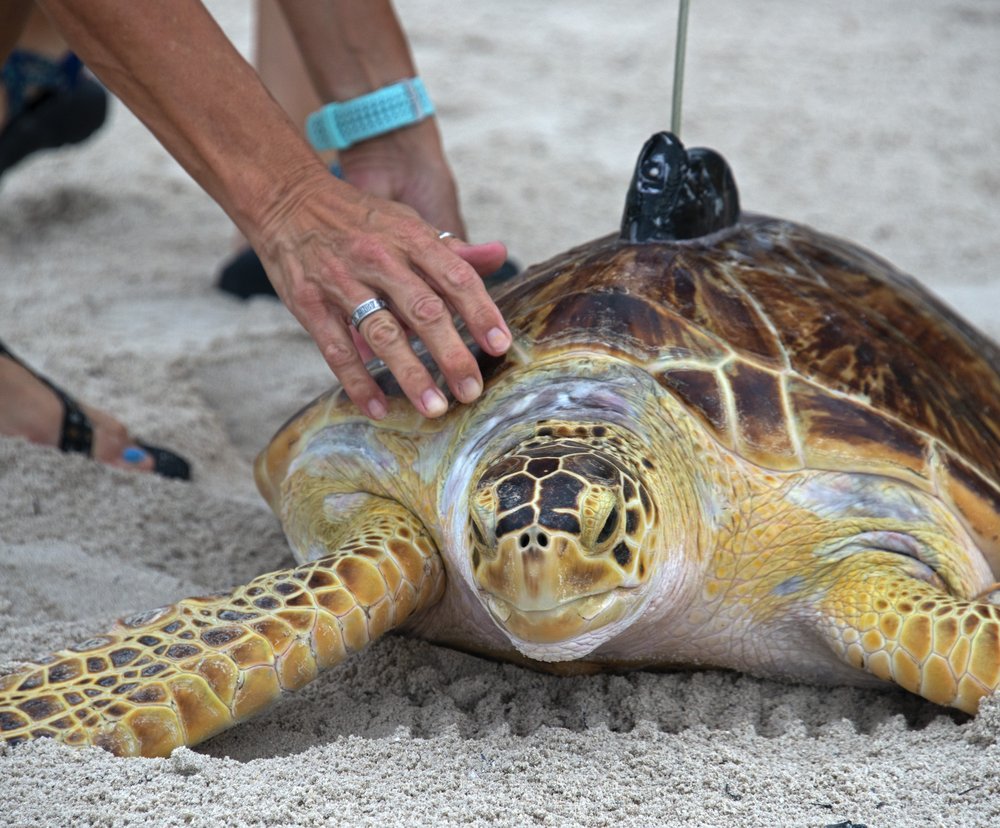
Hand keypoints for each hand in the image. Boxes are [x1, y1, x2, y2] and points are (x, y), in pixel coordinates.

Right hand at [252, 160, 510, 420]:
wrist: (286, 199)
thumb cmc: (359, 219)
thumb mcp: (406, 222)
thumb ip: (452, 248)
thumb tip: (500, 255)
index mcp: (410, 238)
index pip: (456, 277)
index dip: (481, 313)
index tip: (501, 346)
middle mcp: (379, 259)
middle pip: (424, 311)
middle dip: (451, 354)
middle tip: (472, 390)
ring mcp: (342, 282)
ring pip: (383, 334)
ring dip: (411, 375)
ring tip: (435, 408)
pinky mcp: (309, 304)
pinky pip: (337, 349)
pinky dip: (358, 382)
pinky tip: (379, 409)